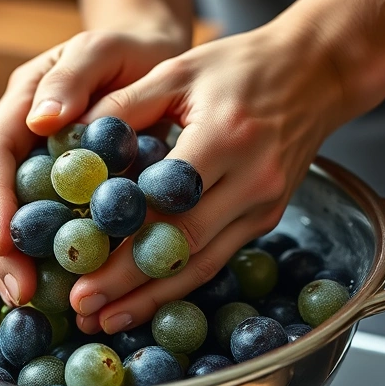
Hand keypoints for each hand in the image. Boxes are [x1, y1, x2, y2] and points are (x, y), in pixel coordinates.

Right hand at [0, 29, 187, 306]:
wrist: (153, 55)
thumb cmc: (131, 49)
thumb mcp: (104, 48)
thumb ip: (73, 77)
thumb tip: (41, 118)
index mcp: (22, 104)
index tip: (7, 240)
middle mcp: (22, 141)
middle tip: (21, 292)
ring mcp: (39, 169)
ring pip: (12, 223)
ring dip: (16, 265)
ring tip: (33, 302)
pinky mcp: (64, 193)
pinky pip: (46, 230)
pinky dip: (47, 262)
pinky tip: (60, 291)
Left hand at [71, 18, 352, 333]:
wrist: (316, 73)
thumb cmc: (239, 66)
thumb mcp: (177, 69)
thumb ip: (123, 106)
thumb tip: (68, 146)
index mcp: (224, 138)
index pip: (164, 204)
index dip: (120, 243)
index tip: (78, 270)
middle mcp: (251, 180)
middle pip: (182, 247)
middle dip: (128, 285)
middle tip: (82, 310)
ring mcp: (263, 205)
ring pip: (202, 264)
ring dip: (153, 298)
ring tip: (106, 319)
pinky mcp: (267, 218)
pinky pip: (218, 257)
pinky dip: (179, 281)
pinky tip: (146, 298)